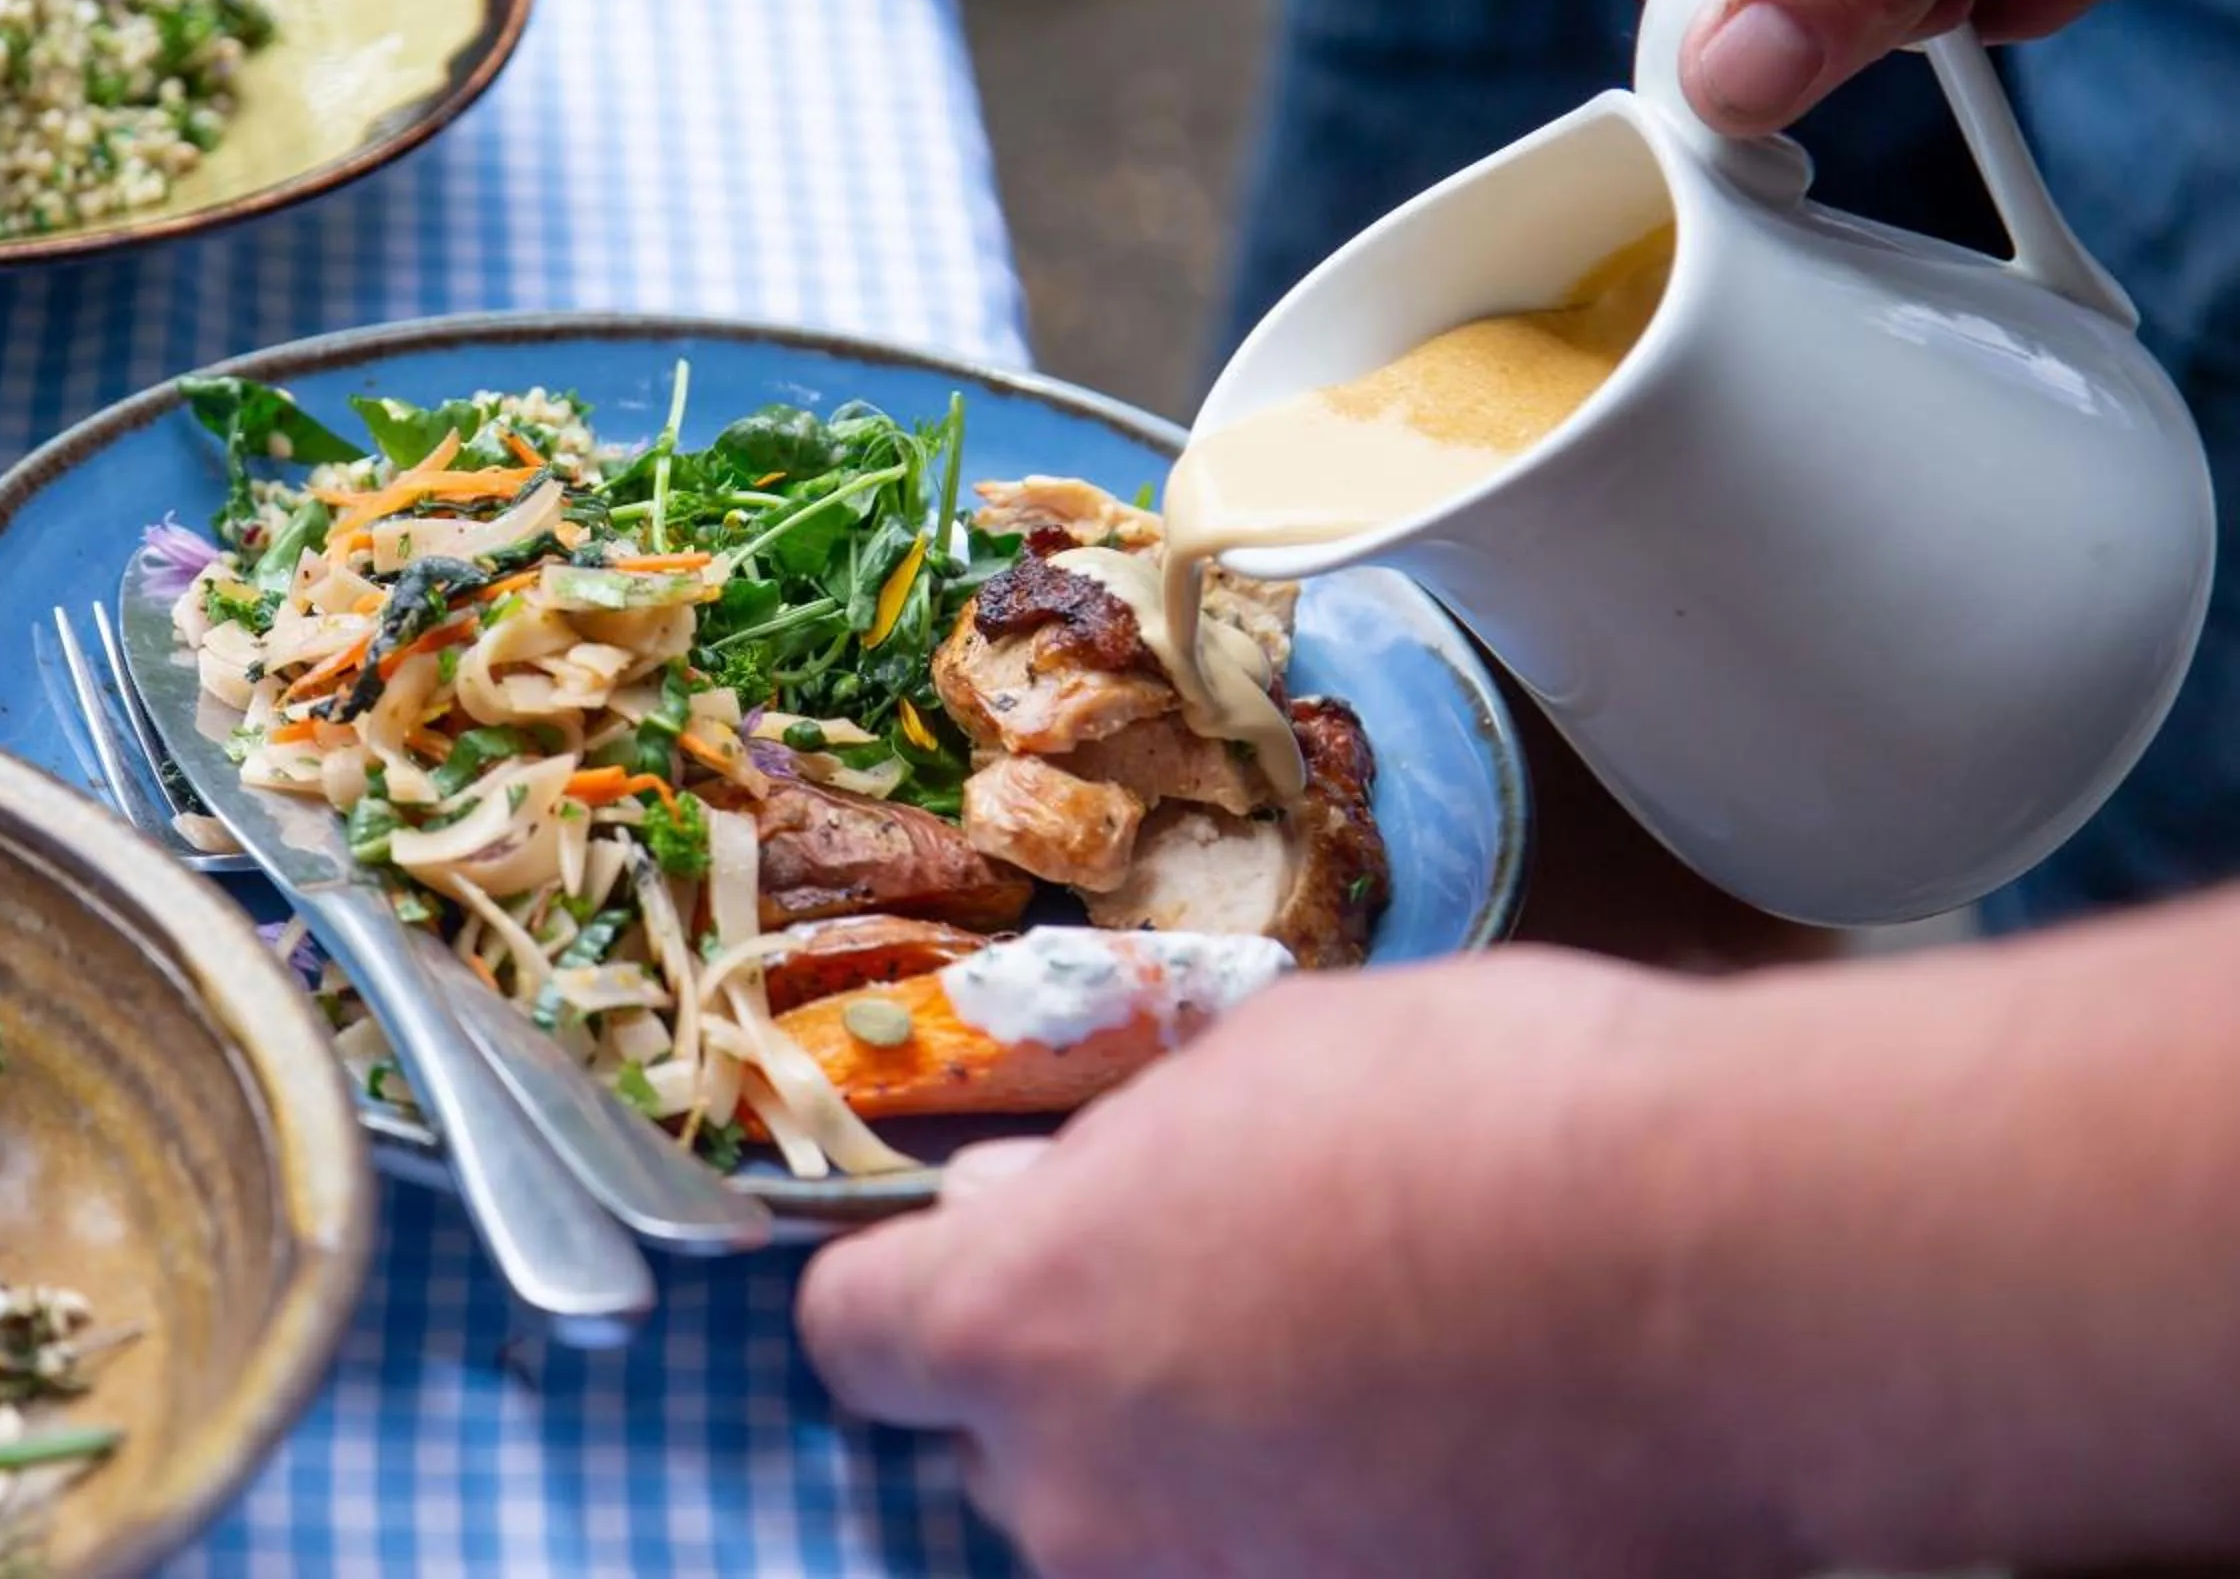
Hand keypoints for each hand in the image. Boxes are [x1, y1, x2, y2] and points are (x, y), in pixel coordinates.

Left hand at [794, 948, 1790, 1578]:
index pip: (858, 1337)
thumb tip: (1038, 1196)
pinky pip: (1278, 1576)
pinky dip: (1326, 1532)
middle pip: (1005, 1451)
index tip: (979, 1260)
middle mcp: (1079, 1501)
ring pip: (1145, 1537)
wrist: (1736, 1277)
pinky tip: (1436, 1457)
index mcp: (1021, 1321)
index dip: (913, 1293)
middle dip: (1080, 1382)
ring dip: (1206, 1475)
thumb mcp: (1256, 1067)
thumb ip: (1115, 1162)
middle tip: (1217, 1300)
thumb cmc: (1485, 1117)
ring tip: (1360, 1380)